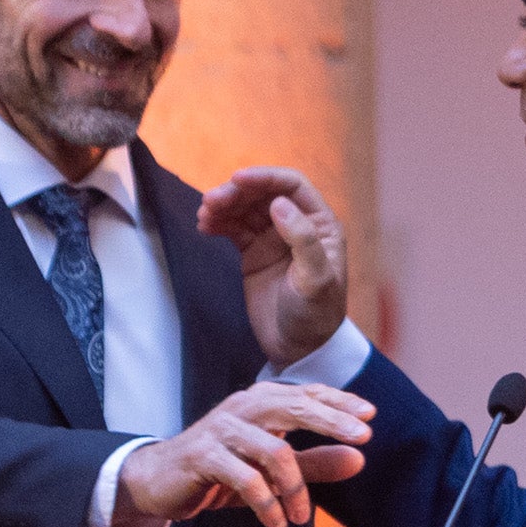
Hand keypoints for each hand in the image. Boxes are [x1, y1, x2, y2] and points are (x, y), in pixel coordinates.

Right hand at [116, 385, 372, 526]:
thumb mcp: (275, 471)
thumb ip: (315, 463)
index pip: (307, 395)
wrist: (161, 483)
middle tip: (362, 440)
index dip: (340, 402)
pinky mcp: (203, 455)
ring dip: (294, 489)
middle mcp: (243, 408)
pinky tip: (278, 523)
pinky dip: (267, 504)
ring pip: (273, 451)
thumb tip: (359, 458)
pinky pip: (246, 478)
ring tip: (300, 518)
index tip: (370, 417)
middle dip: (331, 422)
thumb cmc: (223, 471)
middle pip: (294, 406)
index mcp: (262, 402)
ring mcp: (221, 429)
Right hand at [197, 165, 353, 366]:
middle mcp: (298, 225)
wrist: (298, 349)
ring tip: (204, 215)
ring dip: (223, 206)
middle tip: (211, 202)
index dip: (265, 177)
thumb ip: (303, 241)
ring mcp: (273, 238)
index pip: (292, 186)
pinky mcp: (254, 253)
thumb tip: (279, 204)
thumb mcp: (316, 282)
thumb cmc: (315, 317)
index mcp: (321, 225)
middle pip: (263, 193)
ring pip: (245, 209)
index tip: (236, 179)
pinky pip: (234, 228)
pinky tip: (205, 226)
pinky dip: (218, 223)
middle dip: (236, 192)